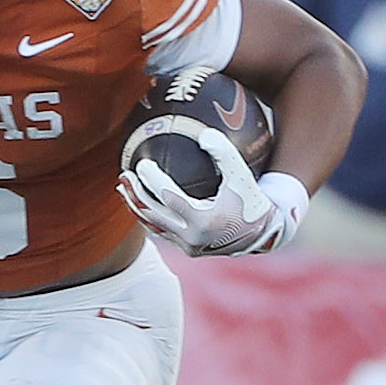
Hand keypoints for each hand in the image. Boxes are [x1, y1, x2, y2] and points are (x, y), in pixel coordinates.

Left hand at [119, 154, 308, 257]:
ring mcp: (188, 246)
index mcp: (204, 221)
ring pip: (153, 226)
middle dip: (135, 194)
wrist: (262, 234)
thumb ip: (224, 152)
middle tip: (124, 174)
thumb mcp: (241, 175)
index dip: (152, 180)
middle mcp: (192, 238)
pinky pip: (161, 231)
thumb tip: (203, 135)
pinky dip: (147, 216)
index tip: (142, 164)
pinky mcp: (187, 249)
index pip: (169, 198)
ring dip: (136, 206)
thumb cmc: (250, 200)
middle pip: (153, 214)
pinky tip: (138, 201)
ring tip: (123, 187)